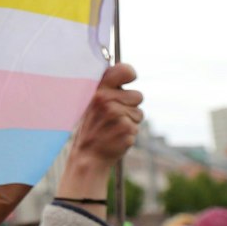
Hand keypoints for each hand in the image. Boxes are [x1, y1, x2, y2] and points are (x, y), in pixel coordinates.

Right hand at [57, 64, 142, 199]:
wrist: (87, 155)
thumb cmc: (93, 127)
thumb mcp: (93, 103)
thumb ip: (108, 87)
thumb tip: (127, 71)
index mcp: (97, 89)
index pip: (124, 70)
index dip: (130, 74)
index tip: (128, 79)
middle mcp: (105, 99)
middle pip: (137, 96)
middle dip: (130, 106)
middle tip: (113, 116)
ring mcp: (115, 114)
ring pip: (139, 113)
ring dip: (130, 121)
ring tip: (114, 127)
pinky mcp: (125, 128)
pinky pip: (137, 126)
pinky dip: (130, 132)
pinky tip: (116, 136)